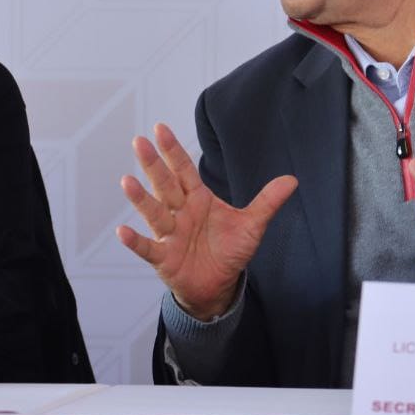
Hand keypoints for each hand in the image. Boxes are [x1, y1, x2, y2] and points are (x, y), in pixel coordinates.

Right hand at [116, 122, 297, 320]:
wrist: (218, 285)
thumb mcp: (251, 225)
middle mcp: (180, 212)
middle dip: (153, 164)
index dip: (173, 150)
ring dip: (141, 198)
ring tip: (127, 181)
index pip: (184, 170)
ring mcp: (170, 234)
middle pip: (165, 185)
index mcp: (198, 198)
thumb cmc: (229, 250)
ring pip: (154, 212)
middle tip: (139, 142)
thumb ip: (267, 202)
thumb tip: (292, 180)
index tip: (160, 128)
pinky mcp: (164, 257)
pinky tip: (122, 231)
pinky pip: (147, 247)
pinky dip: (135, 241)